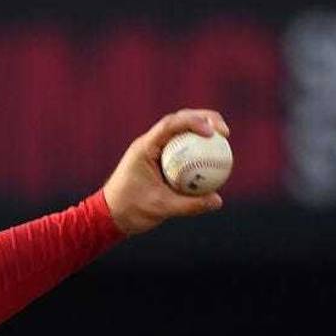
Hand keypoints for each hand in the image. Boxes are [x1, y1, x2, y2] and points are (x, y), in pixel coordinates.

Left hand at [103, 108, 229, 235]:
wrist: (110, 216)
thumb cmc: (130, 210)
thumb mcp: (161, 208)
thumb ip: (189, 205)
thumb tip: (218, 201)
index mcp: (144, 148)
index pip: (170, 125)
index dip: (193, 122)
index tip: (212, 133)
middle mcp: (149, 144)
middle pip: (179, 120)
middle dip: (205, 119)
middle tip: (225, 132)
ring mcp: (154, 150)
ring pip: (181, 133)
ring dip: (202, 131)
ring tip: (224, 139)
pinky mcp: (160, 160)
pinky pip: (182, 150)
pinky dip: (197, 150)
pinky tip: (215, 158)